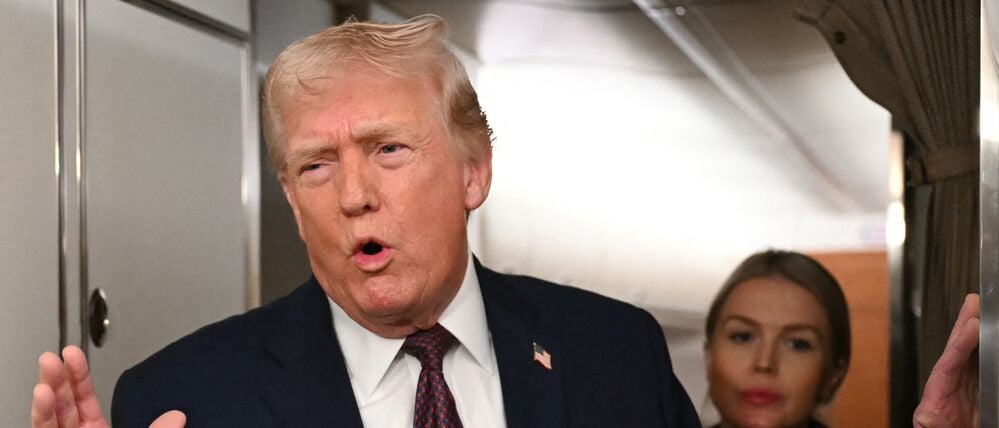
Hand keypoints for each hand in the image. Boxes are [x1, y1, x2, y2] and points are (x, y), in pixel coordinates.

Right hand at [31, 345, 185, 427]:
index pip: (85, 399)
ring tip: (49, 366)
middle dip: (59, 377)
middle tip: (56, 355)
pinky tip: (42, 393)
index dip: (80, 376)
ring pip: (52, 415)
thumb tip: (179, 417)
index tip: (74, 354)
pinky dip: (42, 412)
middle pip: (65, 403)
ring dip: (49, 389)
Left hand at [913, 294, 979, 427]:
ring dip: (979, 331)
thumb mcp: (931, 426)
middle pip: (960, 349)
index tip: (971, 324)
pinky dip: (991, 351)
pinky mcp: (983, 390)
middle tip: (973, 301)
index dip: (961, 342)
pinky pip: (987, 367)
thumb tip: (926, 416)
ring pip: (975, 353)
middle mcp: (952, 383)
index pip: (950, 361)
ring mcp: (967, 384)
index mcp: (939, 391)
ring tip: (981, 308)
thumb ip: (929, 421)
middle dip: (965, 324)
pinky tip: (994, 335)